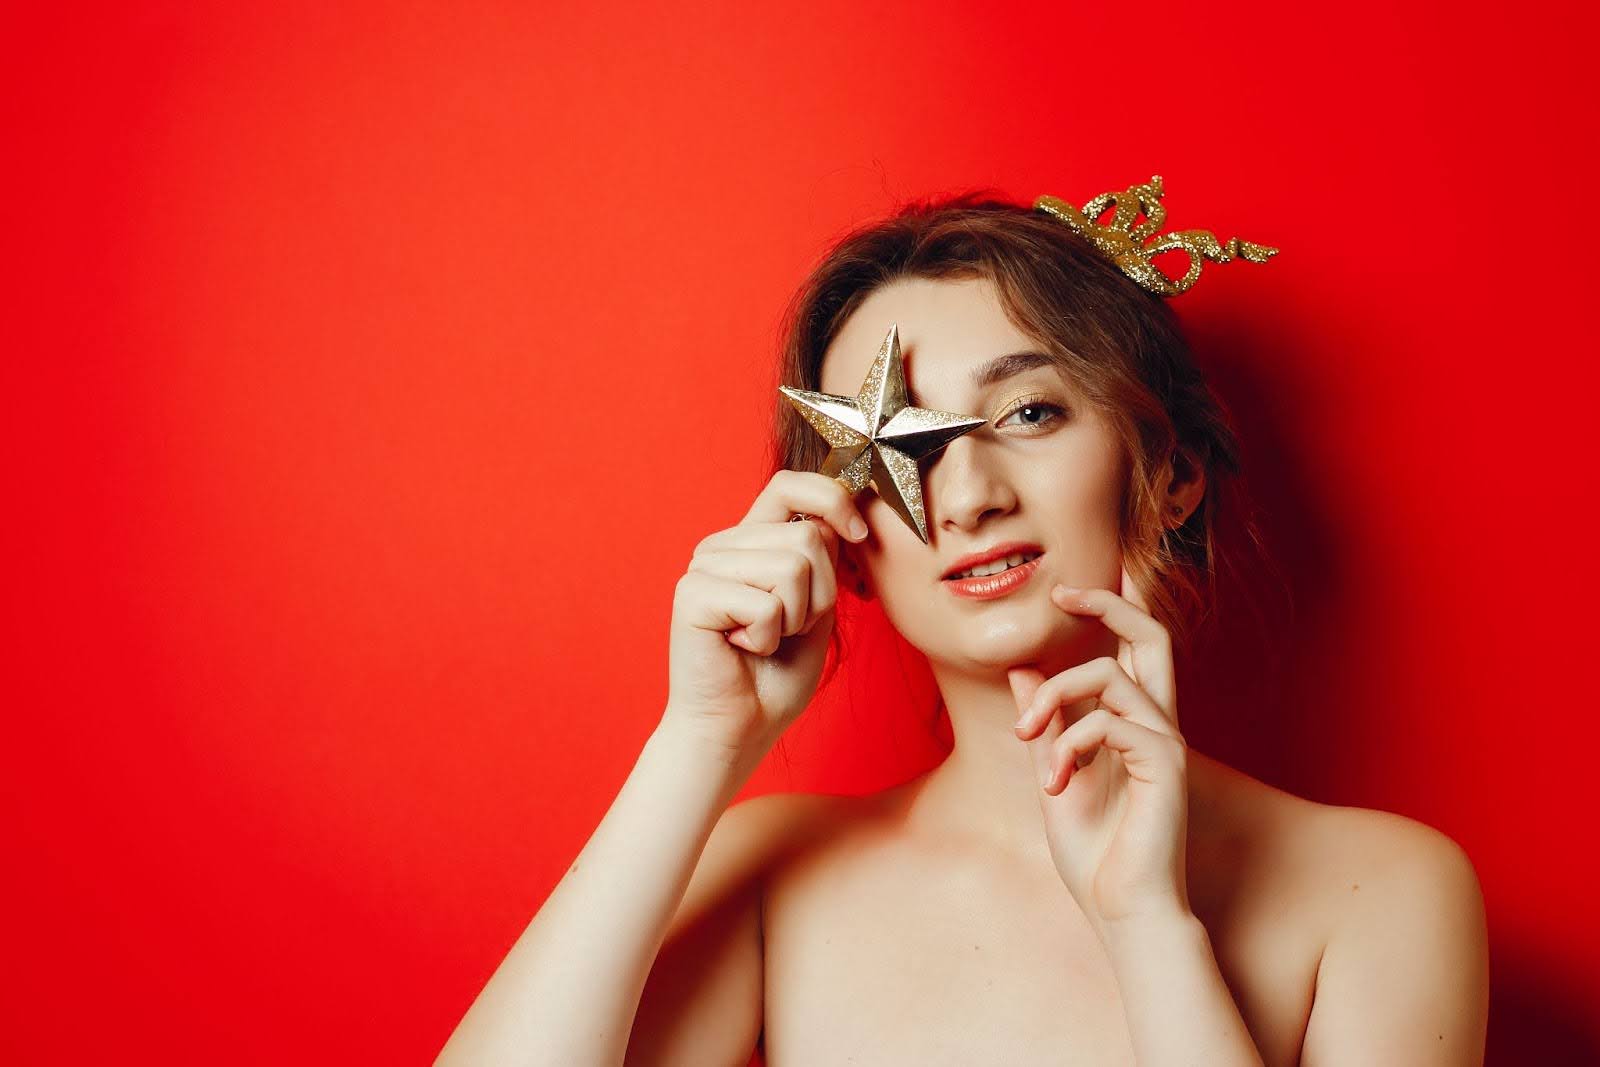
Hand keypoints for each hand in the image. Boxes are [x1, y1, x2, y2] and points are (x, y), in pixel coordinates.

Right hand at [662, 470, 868, 761]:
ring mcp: (704, 566)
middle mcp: (724, 544)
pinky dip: (768, 638)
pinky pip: (765, 604)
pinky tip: (743, 649)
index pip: (792, 484)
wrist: (739, 728)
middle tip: (788, 628)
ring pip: (792, 567)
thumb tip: (847, 514)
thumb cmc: (777, 674)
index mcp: (752, 539)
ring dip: (795, 618)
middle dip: (819, 593)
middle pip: (807, 535)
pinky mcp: (692, 594)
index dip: (833, 499)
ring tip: (765, 639)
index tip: (858, 534)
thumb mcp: (817, 606)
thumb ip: (825, 558)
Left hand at [1008, 564, 1190, 933]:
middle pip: (1151, 634)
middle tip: (1061, 594)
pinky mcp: (1165, 764)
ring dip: (1052, 699)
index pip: (1134, 649)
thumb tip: (1021, 673)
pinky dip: (1068, 744)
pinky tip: (1054, 783)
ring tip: (1028, 742)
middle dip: (1108, 602)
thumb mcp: (1053, 776)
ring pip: (1108, 674)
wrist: (1122, 911)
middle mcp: (1158, 725)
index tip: (1064, 593)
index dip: (1109, 608)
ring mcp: (1166, 741)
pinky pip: (1107, 722)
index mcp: (1134, 725)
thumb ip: (1044, 726)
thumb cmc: (1096, 856)